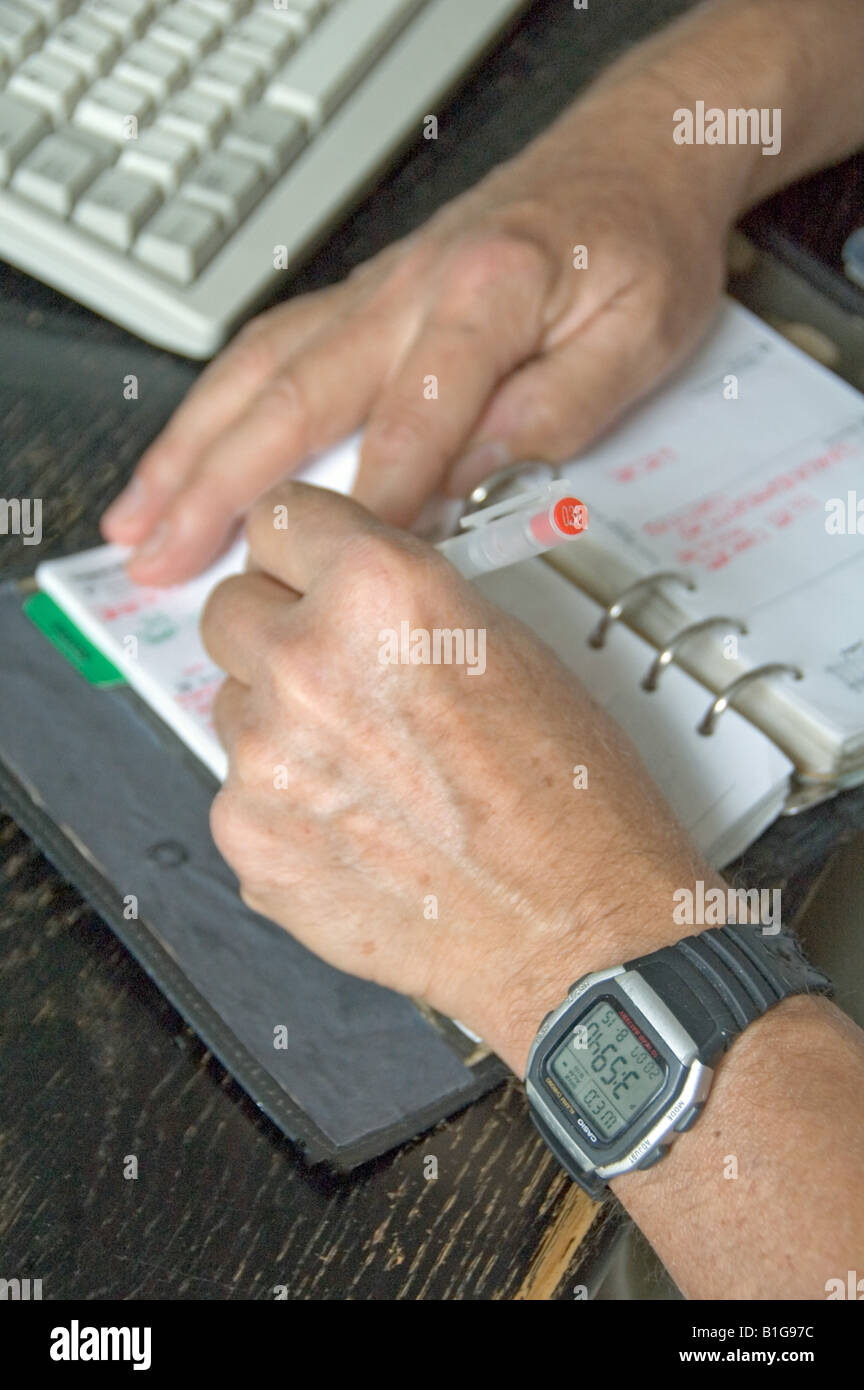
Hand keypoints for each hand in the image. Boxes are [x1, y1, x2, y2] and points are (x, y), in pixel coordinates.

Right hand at [103, 86, 728, 586]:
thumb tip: (473, 481)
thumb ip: (558, 409)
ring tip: (139, 518)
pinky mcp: (364, 298)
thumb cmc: (638, 245)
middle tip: (163, 558)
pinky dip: (215, 406)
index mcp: (485, 295)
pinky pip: (269, 350)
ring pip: (258, 372)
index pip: (415, 419)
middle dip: (218, 487)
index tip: (333, 573)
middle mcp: (409, 289)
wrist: (626, 160)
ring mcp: (375, 291)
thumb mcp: (638, 335)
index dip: (376, 504)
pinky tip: (186, 449)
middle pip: (292, 395)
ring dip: (190, 449)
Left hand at [202, 483, 717, 1072]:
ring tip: (366, 765)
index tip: (305, 567)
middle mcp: (307, 663)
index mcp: (378, 592)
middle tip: (334, 668)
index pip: (278, 519)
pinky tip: (357, 824)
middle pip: (230, 608)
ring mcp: (265, 757)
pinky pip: (238, 789)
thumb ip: (402, 601)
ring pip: (231, 703)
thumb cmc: (571, 800)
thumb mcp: (510, 646)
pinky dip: (283, 800)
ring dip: (279, 719)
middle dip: (276, 627)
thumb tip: (346, 590)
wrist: (574, 932)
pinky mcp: (248, 837)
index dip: (301, 547)